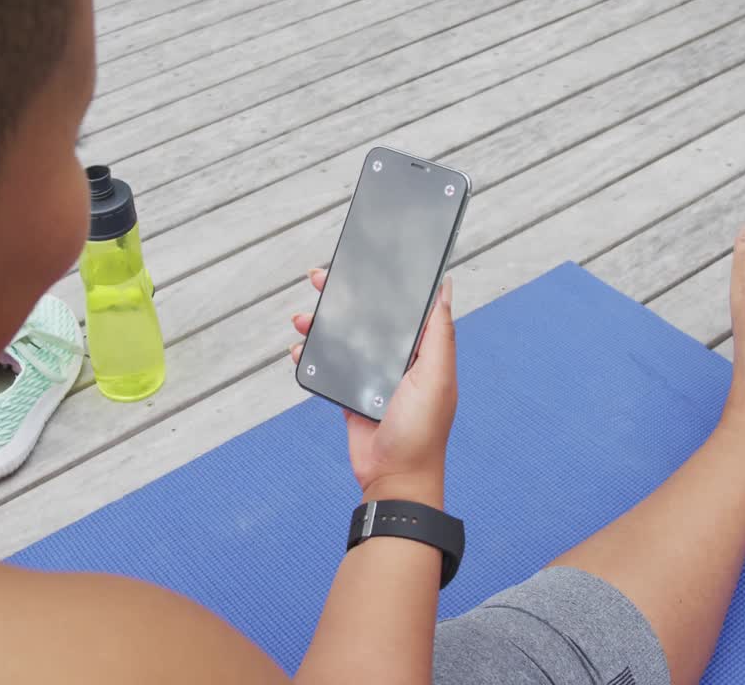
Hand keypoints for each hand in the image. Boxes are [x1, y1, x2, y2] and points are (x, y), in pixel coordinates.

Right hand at [291, 269, 457, 506]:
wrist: (393, 478)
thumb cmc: (422, 432)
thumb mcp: (436, 378)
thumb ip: (438, 334)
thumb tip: (445, 289)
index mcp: (422, 352)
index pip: (401, 308)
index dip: (382, 285)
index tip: (361, 265)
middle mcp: (397, 361)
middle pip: (367, 318)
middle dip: (343, 299)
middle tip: (320, 280)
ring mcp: (372, 377)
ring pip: (343, 340)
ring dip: (321, 325)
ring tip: (303, 318)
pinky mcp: (350, 395)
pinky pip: (328, 368)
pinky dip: (312, 355)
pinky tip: (299, 349)